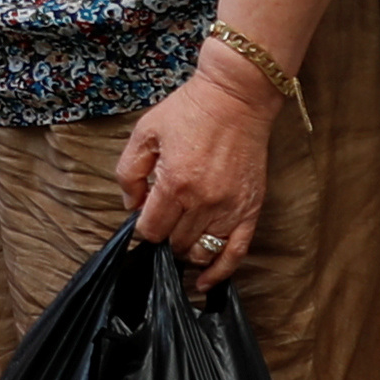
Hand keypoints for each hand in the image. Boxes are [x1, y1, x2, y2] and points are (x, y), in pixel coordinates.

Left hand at [116, 44, 276, 291]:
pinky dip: (220, 272)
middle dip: (164, 236)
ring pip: (201, 251)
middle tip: (164, 220)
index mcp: (174, 183)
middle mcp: (203, 202)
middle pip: (174, 243)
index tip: (146, 214)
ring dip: (186, 251)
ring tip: (181, 238)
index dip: (144, 226)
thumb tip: (131, 206)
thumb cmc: (189, 111)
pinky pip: (235, 253)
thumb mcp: (145, 132)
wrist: (237, 96)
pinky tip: (205, 282)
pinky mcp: (251, 209)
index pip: (151, 230)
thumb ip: (129, 172)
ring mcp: (229, 208)